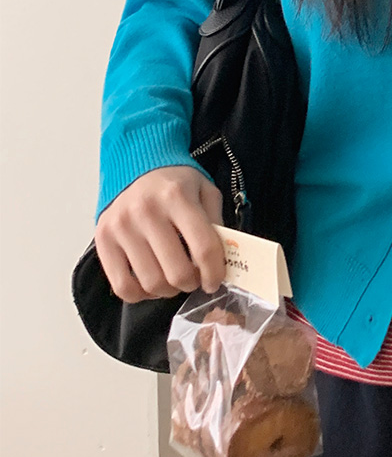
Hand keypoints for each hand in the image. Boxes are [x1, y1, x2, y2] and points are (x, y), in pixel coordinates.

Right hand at [95, 164, 225, 304]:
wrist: (134, 161)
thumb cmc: (174, 182)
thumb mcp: (204, 190)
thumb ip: (216, 223)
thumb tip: (224, 262)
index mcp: (176, 196)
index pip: (203, 248)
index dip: (214, 273)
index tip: (215, 280)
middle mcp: (146, 210)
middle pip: (177, 272)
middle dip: (192, 283)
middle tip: (193, 278)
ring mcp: (121, 226)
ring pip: (152, 284)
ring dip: (168, 290)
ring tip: (172, 278)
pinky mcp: (103, 239)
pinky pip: (123, 287)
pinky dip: (141, 295)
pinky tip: (150, 282)